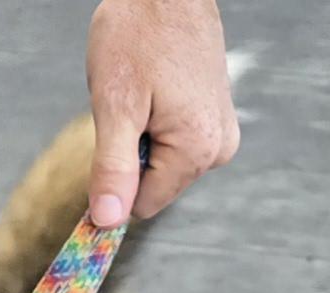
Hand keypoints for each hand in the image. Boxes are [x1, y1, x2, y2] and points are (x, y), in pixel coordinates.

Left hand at [86, 0, 239, 226]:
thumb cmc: (137, 34)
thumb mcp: (115, 106)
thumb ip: (113, 169)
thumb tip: (108, 221)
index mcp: (198, 150)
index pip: (142, 205)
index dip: (116, 181)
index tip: (111, 140)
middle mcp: (219, 148)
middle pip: (156, 187)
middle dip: (134, 154)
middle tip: (132, 105)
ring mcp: (222, 133)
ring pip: (164, 166)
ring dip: (145, 138)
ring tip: (147, 93)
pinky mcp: (217, 119)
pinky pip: (176, 144)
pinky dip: (158, 124)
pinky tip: (159, 89)